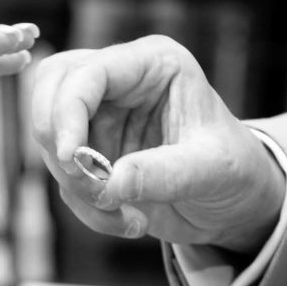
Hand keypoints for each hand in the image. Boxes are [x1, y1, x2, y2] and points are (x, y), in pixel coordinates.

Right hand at [32, 36, 283, 251]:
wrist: (235, 204)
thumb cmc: (236, 171)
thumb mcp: (213, 170)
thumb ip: (165, 173)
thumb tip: (111, 183)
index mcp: (153, 64)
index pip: (89, 71)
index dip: (69, 111)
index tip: (71, 158)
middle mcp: (120, 81)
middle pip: (51, 88)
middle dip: (58, 142)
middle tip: (88, 185)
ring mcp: (99, 115)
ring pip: (50, 139)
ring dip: (77, 186)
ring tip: (129, 216)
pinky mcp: (89, 150)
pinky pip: (64, 177)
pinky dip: (87, 207)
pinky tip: (129, 221)